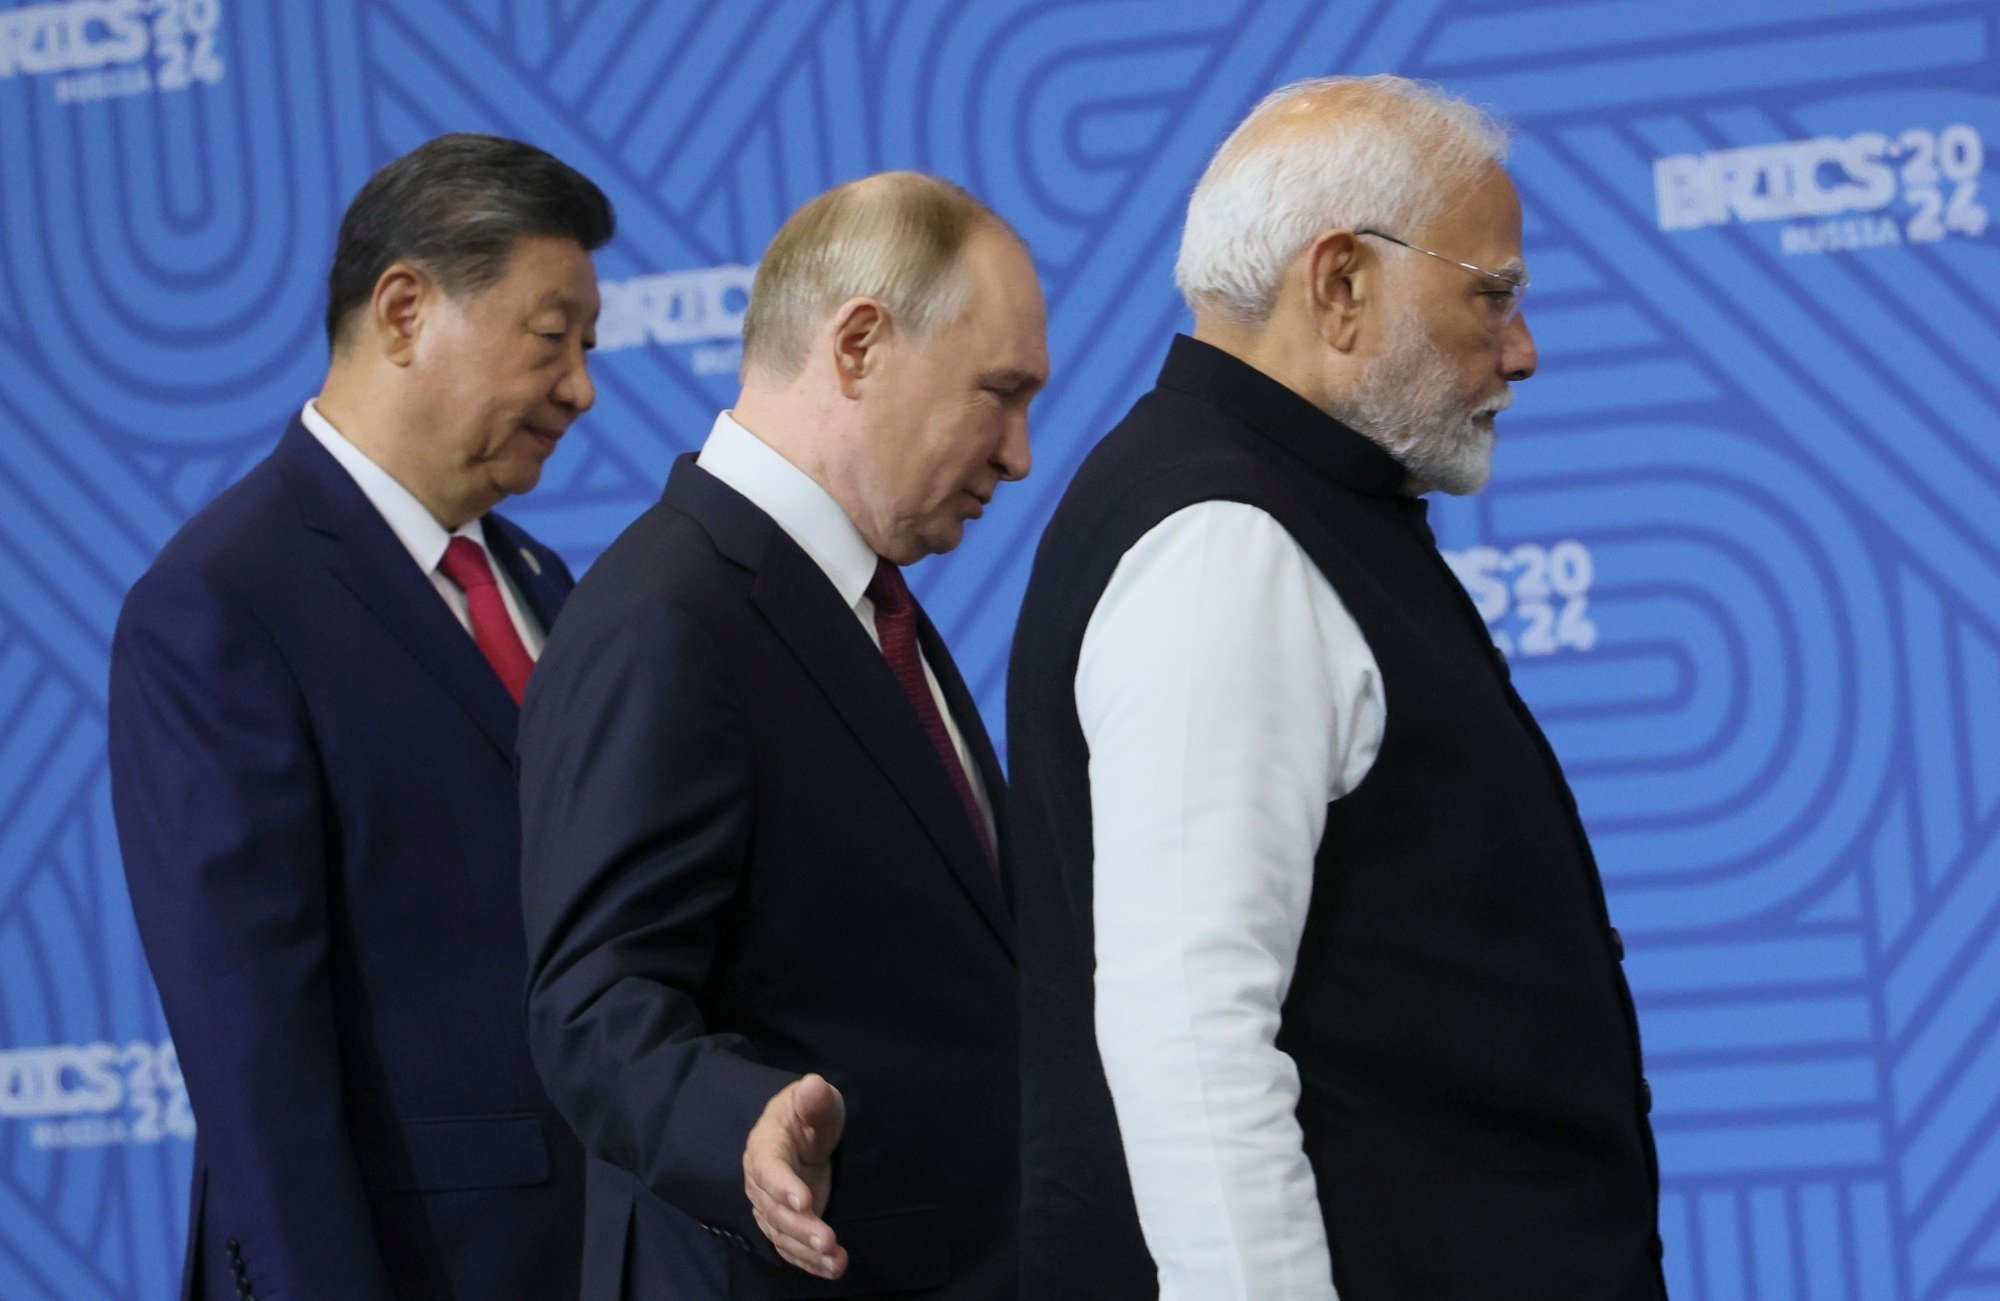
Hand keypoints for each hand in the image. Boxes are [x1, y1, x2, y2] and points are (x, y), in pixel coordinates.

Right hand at [743, 1073, 847, 1278]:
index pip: (769, 1169)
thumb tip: (813, 1086)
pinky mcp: (783, 1223)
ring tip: (836, 1261)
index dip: (783, 1187)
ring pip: (781, 1234)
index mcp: (765, 1147)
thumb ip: (814, 1099)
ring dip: (807, 1251)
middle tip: (828, 1240)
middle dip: (801, 1227)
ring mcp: (770, 1206)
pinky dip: (809, 1261)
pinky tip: (832, 1268)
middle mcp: (760, 1182)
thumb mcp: (817, 1101)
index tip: (805, 1201)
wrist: (800, 1132)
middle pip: (774, 1210)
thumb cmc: (809, 1113)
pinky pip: (790, 1247)